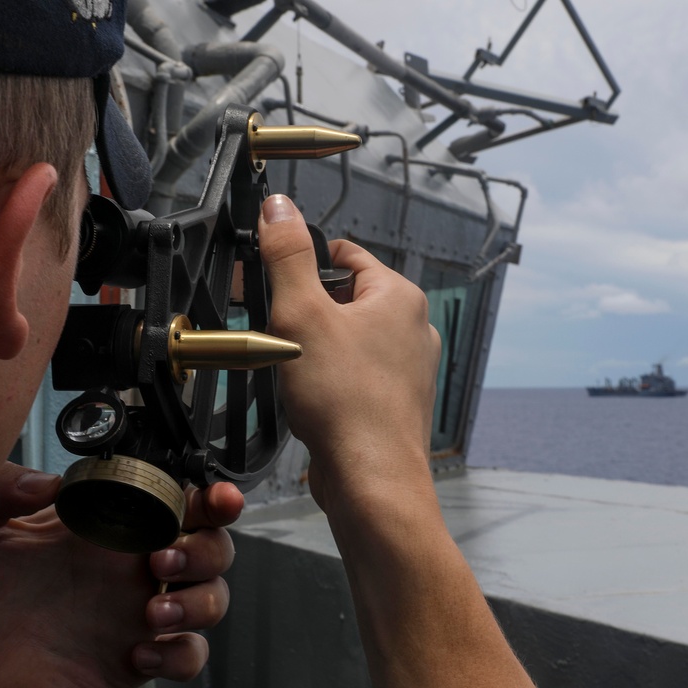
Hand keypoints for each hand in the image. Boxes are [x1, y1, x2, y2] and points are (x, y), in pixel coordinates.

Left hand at [0, 462, 242, 687]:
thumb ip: (0, 491)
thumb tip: (46, 481)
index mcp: (108, 526)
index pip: (176, 500)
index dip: (208, 496)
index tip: (213, 498)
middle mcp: (132, 566)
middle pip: (211, 546)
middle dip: (207, 548)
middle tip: (164, 558)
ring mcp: (137, 615)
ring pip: (211, 600)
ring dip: (199, 602)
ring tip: (154, 613)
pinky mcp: (133, 661)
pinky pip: (186, 657)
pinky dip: (179, 654)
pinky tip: (141, 654)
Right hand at [257, 195, 440, 506]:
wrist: (371, 478)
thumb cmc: (346, 403)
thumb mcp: (301, 314)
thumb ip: (288, 256)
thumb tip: (280, 208)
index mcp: (399, 298)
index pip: (346, 255)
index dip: (304, 262)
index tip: (275, 279)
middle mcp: (413, 329)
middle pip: (345, 298)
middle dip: (306, 310)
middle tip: (278, 330)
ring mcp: (407, 368)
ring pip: (348, 339)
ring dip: (314, 347)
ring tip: (292, 367)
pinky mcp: (394, 402)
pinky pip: (354, 374)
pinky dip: (328, 378)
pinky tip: (310, 397)